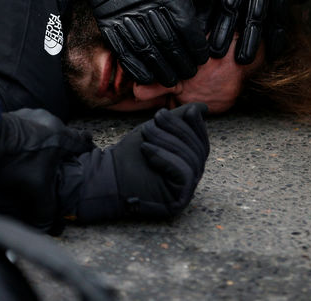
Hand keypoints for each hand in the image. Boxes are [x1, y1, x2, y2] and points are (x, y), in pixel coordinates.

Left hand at [0, 108, 94, 229]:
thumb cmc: (15, 160)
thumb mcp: (34, 190)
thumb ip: (45, 210)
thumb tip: (48, 229)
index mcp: (63, 136)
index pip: (85, 142)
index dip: (86, 152)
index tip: (83, 160)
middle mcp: (51, 120)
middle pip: (63, 137)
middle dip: (59, 151)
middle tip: (52, 167)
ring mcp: (31, 114)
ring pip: (43, 131)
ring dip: (40, 144)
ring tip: (30, 160)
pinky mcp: (14, 114)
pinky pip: (25, 127)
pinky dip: (23, 139)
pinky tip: (13, 151)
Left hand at [64, 103, 209, 221]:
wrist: (108, 175)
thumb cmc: (131, 153)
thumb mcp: (159, 130)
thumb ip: (179, 119)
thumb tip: (202, 108)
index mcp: (188, 162)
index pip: (201, 143)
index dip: (196, 126)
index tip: (185, 111)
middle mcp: (190, 178)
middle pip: (198, 151)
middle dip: (177, 129)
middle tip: (156, 117)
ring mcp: (185, 192)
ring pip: (192, 161)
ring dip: (167, 141)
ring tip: (146, 132)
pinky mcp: (178, 201)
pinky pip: (185, 174)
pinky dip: (166, 158)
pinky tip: (147, 149)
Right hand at [86, 0, 218, 85]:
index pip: (187, 29)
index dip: (196, 47)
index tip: (202, 58)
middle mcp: (148, 6)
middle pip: (170, 44)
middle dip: (182, 63)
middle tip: (189, 73)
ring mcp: (127, 17)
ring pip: (148, 51)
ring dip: (162, 70)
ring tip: (172, 79)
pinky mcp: (110, 24)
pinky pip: (124, 51)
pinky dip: (136, 67)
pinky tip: (147, 76)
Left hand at [180, 0, 310, 63]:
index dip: (206, 16)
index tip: (195, 34)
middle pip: (233, 11)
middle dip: (224, 34)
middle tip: (215, 55)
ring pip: (256, 17)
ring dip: (250, 40)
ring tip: (242, 60)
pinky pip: (281, 14)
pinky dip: (278, 33)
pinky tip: (273, 51)